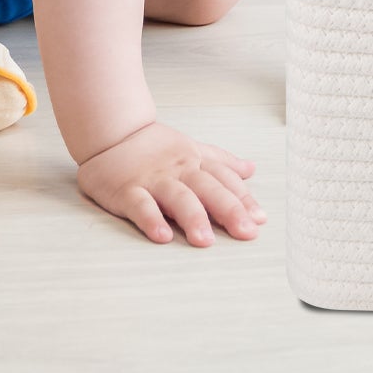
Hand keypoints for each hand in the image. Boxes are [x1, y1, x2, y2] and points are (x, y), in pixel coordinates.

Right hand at [77, 121, 264, 245]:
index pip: (225, 180)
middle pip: (209, 189)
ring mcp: (153, 180)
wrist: (113, 131)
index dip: (243, 199)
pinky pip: (140, 205)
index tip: (259, 219)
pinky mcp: (126, 190)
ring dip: (193, 218)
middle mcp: (179, 171)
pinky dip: (151, 220)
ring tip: (205, 241)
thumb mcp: (193, 149)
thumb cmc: (155, 146)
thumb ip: (221, 161)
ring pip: (177, 197)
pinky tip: (162, 236)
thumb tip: (251, 169)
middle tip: (247, 233)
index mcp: (196, 162)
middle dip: (230, 210)